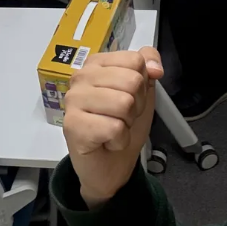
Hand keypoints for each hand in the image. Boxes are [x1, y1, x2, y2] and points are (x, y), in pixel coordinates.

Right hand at [62, 48, 163, 207]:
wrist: (111, 166)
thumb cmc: (122, 127)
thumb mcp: (143, 93)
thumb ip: (148, 68)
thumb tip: (154, 67)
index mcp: (96, 64)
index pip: (134, 60)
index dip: (142, 85)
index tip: (130, 99)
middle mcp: (81, 77)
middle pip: (132, 81)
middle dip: (136, 106)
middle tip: (121, 118)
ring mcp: (73, 100)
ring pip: (124, 103)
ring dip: (126, 124)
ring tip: (113, 129)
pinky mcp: (72, 125)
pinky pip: (114, 127)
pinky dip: (119, 140)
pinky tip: (106, 142)